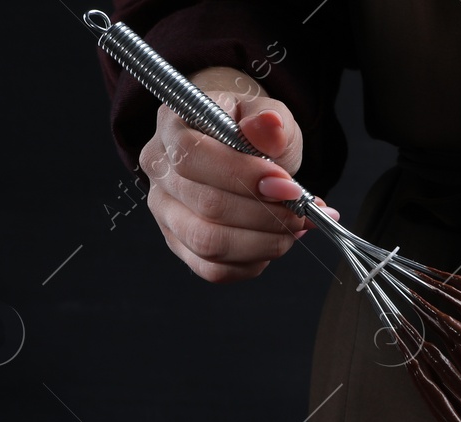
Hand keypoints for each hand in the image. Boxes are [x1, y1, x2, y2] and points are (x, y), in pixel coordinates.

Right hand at [138, 66, 336, 281]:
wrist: (239, 146)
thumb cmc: (249, 130)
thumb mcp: (266, 113)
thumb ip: (268, 121)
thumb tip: (271, 126)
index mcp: (172, 127)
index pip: (193, 156)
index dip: (244, 177)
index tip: (288, 186)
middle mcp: (160, 172)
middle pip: (207, 206)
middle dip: (266, 215)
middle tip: (301, 212)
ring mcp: (166, 212)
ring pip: (210, 244)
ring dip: (264, 242)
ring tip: (294, 227)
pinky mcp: (180, 244)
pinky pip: (214, 269)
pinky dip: (253, 263)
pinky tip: (274, 242)